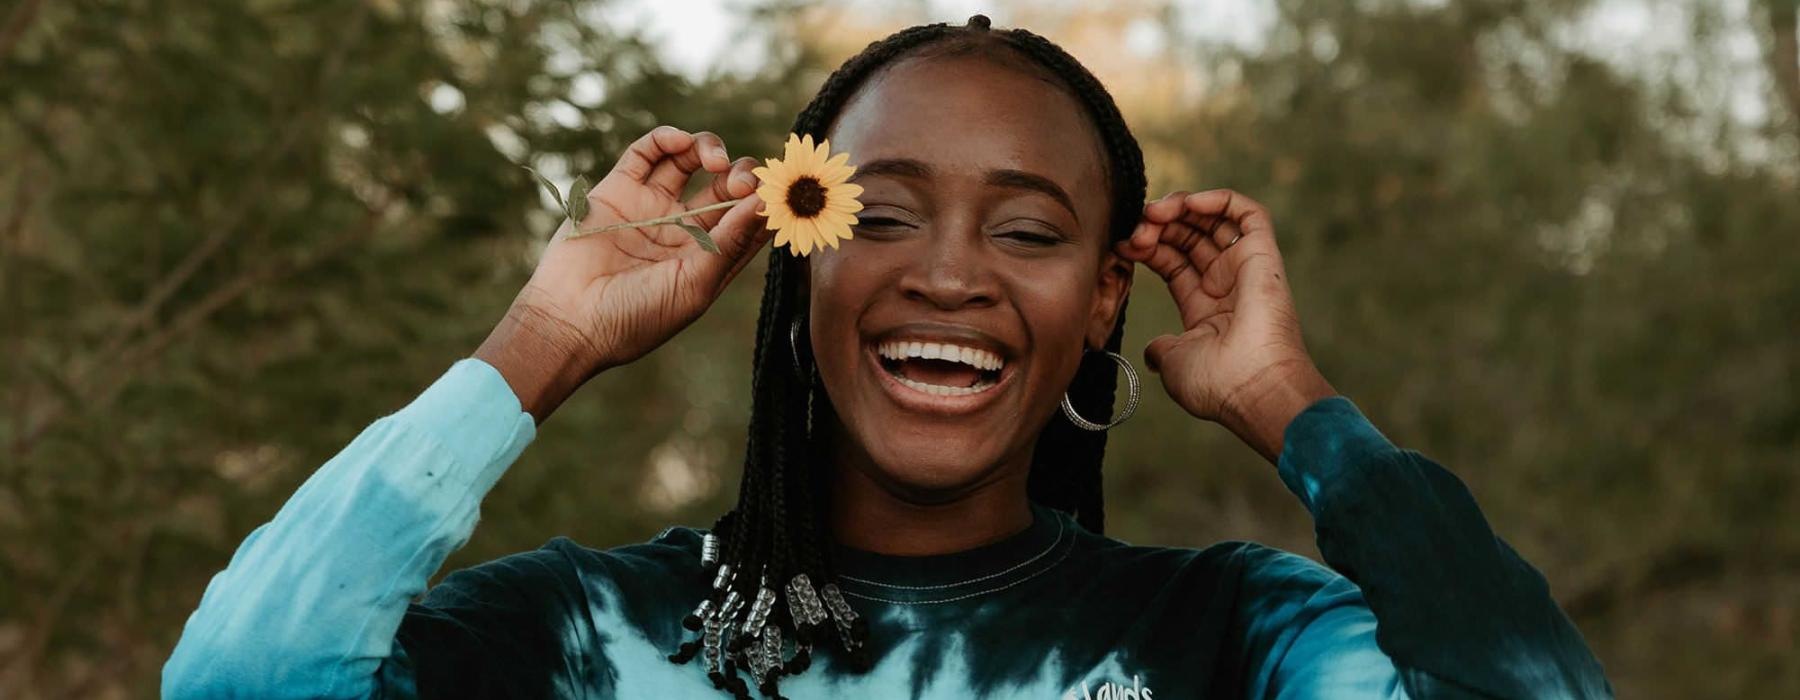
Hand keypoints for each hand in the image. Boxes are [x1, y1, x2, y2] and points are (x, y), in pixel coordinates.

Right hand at [478, 126, 770, 421]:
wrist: (570, 320)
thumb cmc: (637, 316)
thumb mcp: (695, 284)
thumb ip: (730, 242)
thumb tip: (765, 204)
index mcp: (708, 256)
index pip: (749, 218)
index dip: (766, 201)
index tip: (777, 193)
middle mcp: (683, 228)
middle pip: (724, 185)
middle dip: (741, 175)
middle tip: (740, 181)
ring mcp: (651, 206)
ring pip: (689, 160)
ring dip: (708, 148)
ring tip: (713, 160)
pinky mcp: (618, 189)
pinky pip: (647, 153)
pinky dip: (667, 139)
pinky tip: (680, 143)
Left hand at [1115, 190, 1334, 461]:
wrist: (1254, 389)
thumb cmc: (1217, 384)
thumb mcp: (1174, 364)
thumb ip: (1161, 350)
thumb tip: (1153, 351)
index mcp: (1206, 308)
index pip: (1172, 261)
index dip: (1146, 247)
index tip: (1121, 245)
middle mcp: (1227, 285)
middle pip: (1189, 237)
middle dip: (1157, 226)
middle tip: (1135, 228)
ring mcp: (1245, 269)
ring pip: (1212, 220)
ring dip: (1179, 208)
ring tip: (1153, 213)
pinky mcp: (1264, 255)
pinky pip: (1247, 213)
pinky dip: (1217, 199)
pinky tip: (1187, 203)